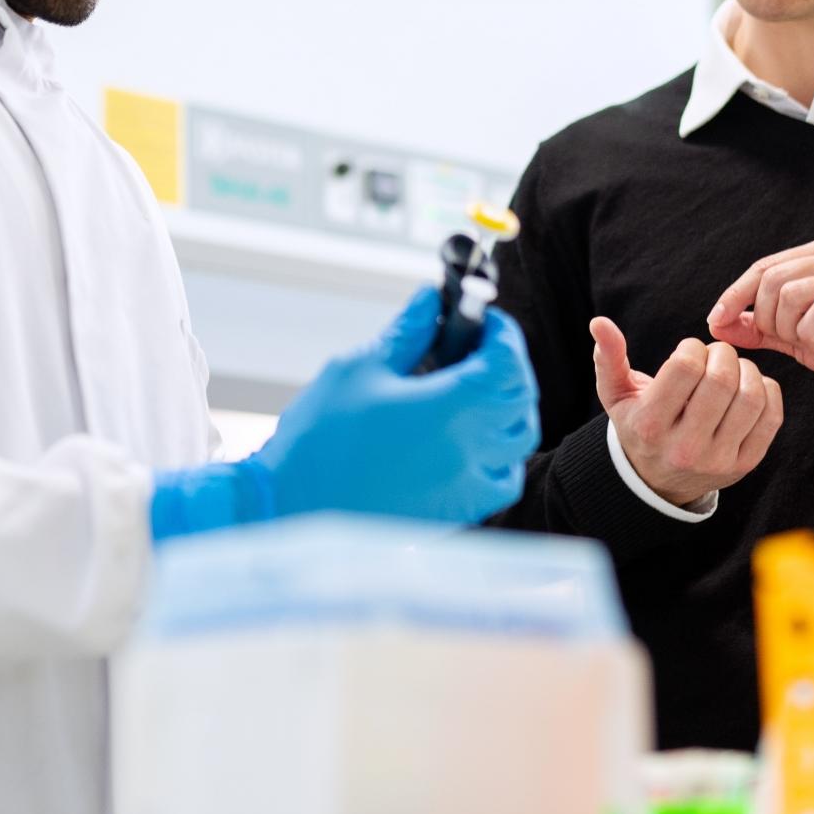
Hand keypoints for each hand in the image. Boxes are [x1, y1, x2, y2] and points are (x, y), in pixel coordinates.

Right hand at [251, 286, 539, 523]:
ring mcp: (466, 488)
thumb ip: (406, 333)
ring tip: (471, 395)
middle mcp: (469, 450)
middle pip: (521, 401)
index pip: (508, 363)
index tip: (485, 320)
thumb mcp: (359, 370)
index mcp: (450, 408)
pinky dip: (497, 457)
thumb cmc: (319, 438)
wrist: (292, 506)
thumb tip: (430, 301)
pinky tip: (464, 442)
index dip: (504, 334)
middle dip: (508, 368)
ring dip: (506, 411)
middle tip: (477, 350)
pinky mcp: (455, 513)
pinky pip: (500, 481)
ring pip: (517, 443)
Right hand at [590, 316, 781, 507]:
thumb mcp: (616, 395)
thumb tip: (599, 322)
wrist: (656, 480)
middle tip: (714, 355)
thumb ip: (608, 357)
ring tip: (731, 370)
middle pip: (722, 380)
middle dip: (722, 354)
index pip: (685, 367)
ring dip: (746, 369)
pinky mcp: (745, 464)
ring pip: (751, 397)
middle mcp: (684, 448)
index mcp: (650, 425)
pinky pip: (771, 416)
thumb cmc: (637, 424)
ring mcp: (718, 460)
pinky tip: (747, 387)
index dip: (692, 347)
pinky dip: (766, 390)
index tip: (688, 351)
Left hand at [707, 238, 813, 413]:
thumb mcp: (791, 336)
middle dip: (767, 318)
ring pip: (792, 293)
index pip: (764, 267)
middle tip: (785, 339)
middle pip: (773, 280)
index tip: (716, 320)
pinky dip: (809, 333)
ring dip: (789, 328)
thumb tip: (714, 324)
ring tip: (806, 340)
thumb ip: (756, 327)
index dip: (735, 295)